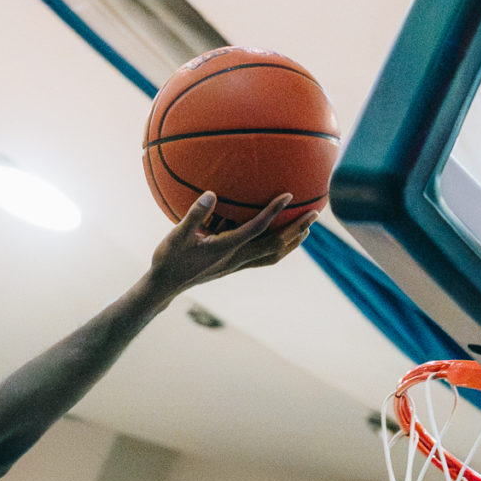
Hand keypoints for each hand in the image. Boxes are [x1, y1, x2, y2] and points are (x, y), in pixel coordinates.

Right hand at [143, 193, 314, 299]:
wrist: (165, 286)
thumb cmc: (168, 260)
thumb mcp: (176, 236)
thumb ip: (194, 215)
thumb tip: (210, 194)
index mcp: (226, 247)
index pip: (257, 228)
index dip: (274, 212)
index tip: (289, 195)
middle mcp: (236, 258)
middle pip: (275, 245)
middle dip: (296, 229)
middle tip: (315, 213)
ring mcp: (237, 264)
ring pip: (273, 255)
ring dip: (292, 242)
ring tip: (307, 229)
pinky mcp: (234, 267)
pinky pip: (264, 258)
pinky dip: (279, 249)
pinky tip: (282, 239)